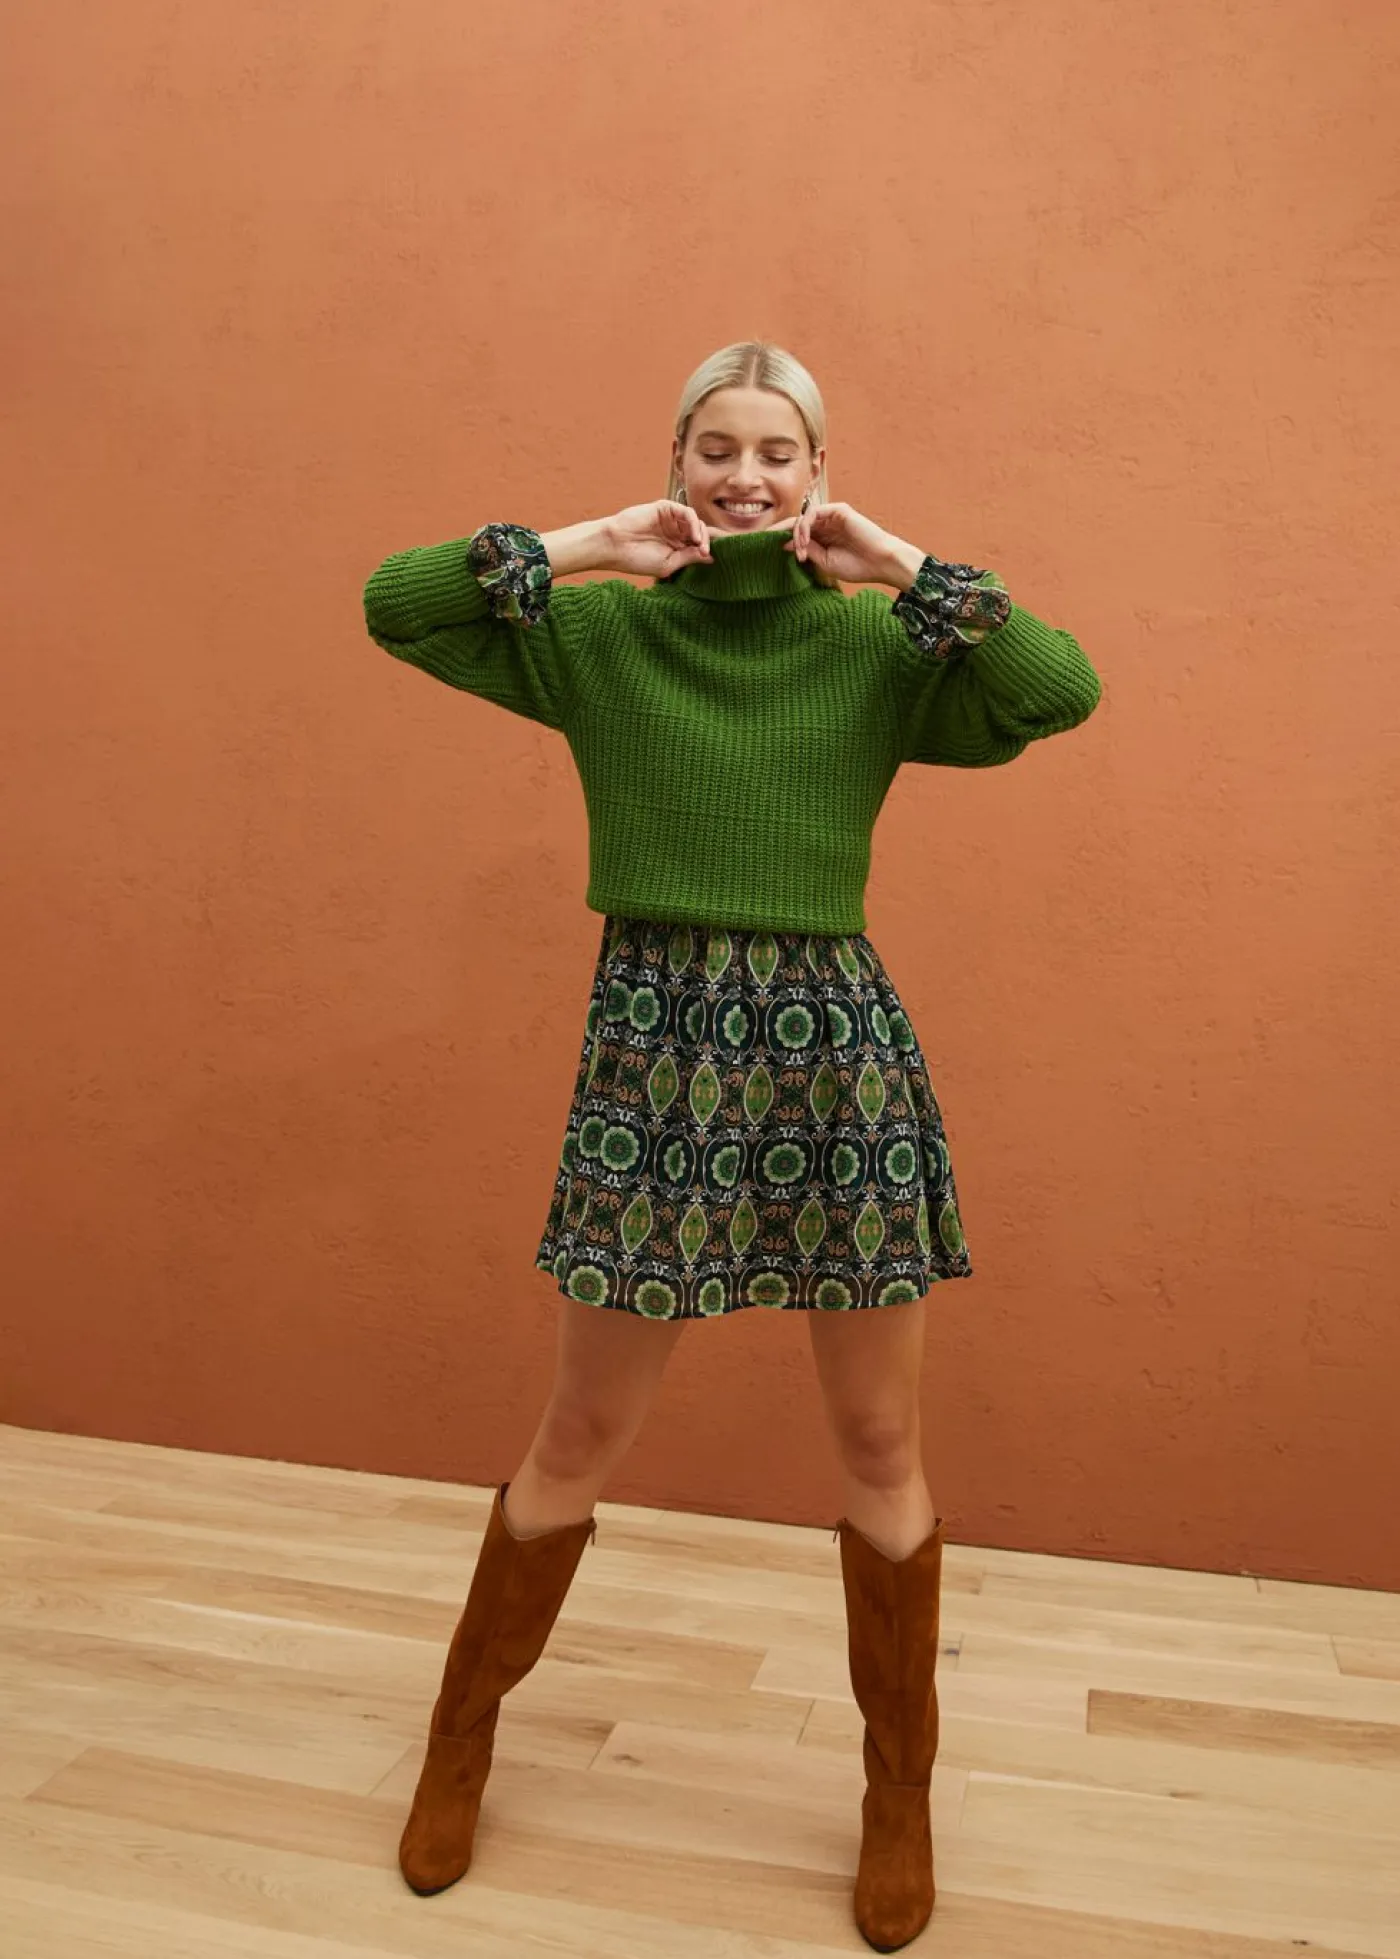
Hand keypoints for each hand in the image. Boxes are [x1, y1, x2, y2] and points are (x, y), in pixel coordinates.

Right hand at [603, 500, 716, 576]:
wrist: (615, 546)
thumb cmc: (637, 559)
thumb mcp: (668, 564)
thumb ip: (689, 558)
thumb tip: (711, 557)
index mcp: (676, 547)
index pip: (699, 545)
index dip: (710, 549)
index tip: (719, 558)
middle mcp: (676, 532)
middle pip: (701, 533)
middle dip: (708, 542)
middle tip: (706, 552)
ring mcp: (671, 520)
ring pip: (696, 522)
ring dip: (702, 534)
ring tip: (700, 546)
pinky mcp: (666, 508)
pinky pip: (687, 512)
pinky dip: (694, 523)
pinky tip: (694, 537)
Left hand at [780, 502, 913, 585]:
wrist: (880, 563)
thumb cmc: (856, 566)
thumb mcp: (824, 561)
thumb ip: (805, 549)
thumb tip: (782, 543)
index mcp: (822, 538)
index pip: (796, 534)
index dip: (779, 539)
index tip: (761, 547)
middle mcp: (825, 525)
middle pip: (795, 524)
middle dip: (780, 534)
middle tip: (768, 545)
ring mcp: (832, 516)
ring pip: (802, 519)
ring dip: (795, 535)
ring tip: (799, 553)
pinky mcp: (838, 510)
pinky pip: (812, 513)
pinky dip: (804, 526)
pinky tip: (803, 541)